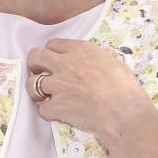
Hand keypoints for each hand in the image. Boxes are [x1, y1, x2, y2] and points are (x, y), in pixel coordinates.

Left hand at [26, 38, 157, 143]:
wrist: (123, 111)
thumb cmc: (125, 89)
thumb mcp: (116, 64)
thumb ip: (103, 58)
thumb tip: (104, 56)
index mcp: (80, 51)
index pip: (53, 44)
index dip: (51, 52)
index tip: (52, 58)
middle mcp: (65, 64)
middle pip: (36, 56)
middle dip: (34, 64)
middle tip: (38, 71)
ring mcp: (58, 85)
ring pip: (32, 84)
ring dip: (35, 90)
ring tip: (42, 96)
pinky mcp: (56, 105)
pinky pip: (41, 109)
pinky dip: (47, 113)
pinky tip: (55, 114)